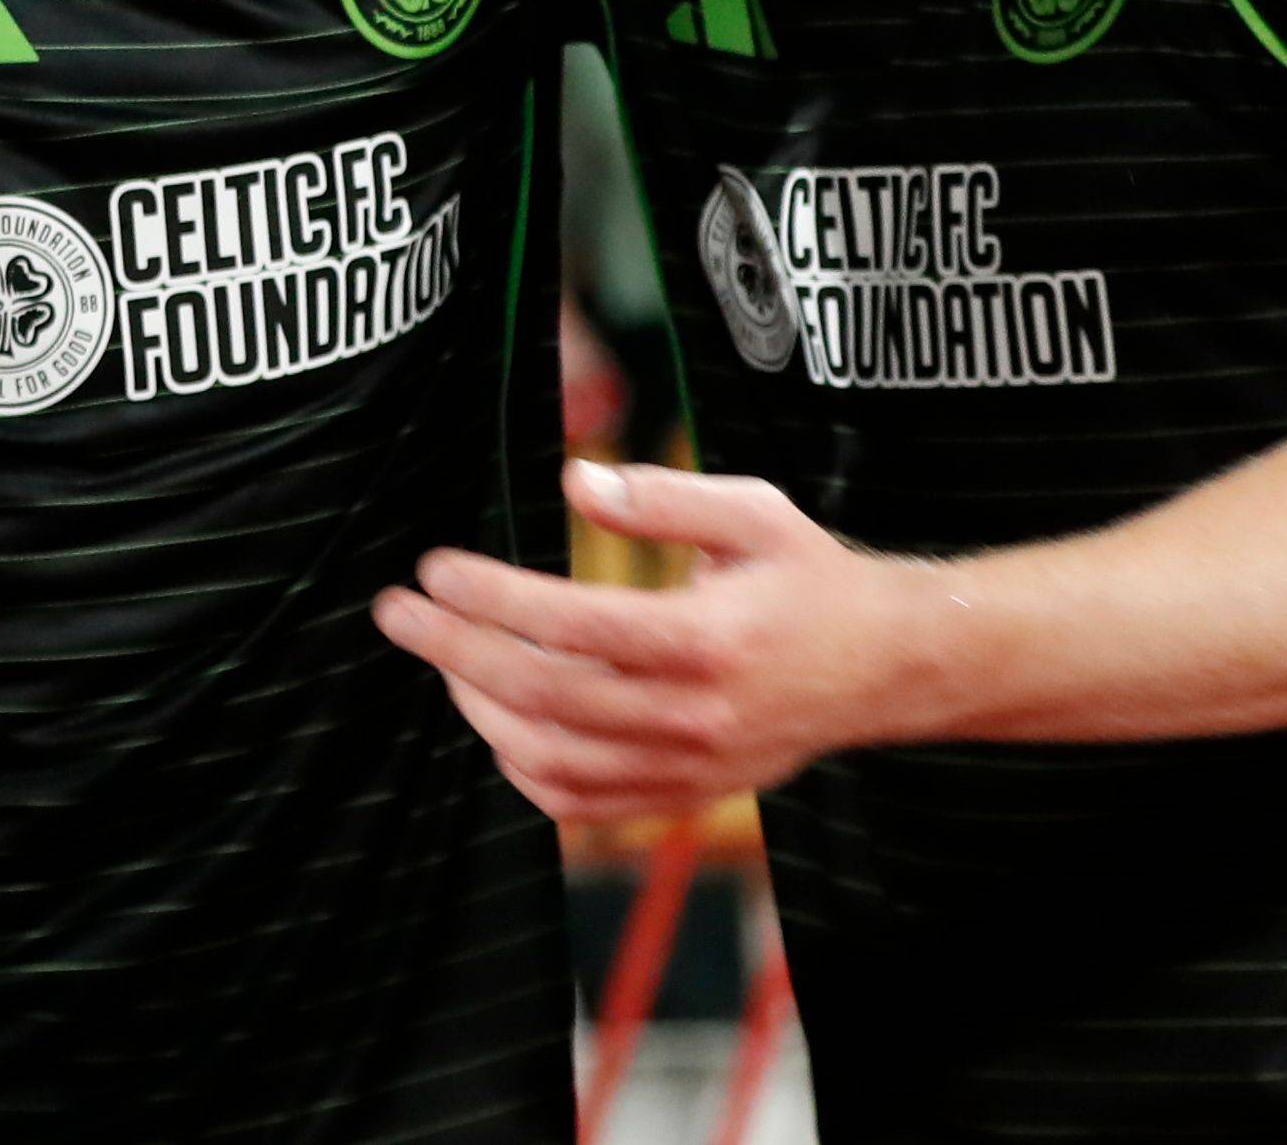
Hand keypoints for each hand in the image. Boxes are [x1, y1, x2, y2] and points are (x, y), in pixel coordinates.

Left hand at [371, 460, 936, 823]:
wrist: (888, 669)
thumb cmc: (812, 579)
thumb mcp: (754, 511)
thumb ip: (663, 496)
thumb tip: (576, 482)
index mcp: (710, 639)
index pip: (575, 626)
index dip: (493, 598)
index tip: (435, 568)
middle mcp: (696, 716)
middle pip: (546, 698)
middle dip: (454, 653)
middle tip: (397, 612)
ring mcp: (689, 767)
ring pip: (553, 761)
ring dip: (478, 710)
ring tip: (442, 656)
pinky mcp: (684, 795)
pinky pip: (582, 803)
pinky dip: (521, 767)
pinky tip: (494, 715)